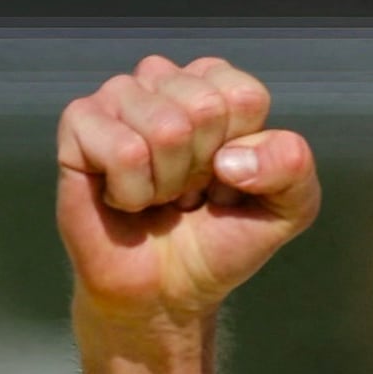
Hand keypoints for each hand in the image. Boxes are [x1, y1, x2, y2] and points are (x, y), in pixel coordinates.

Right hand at [57, 55, 320, 347]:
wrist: (165, 294)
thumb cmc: (218, 242)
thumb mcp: (288, 207)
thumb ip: (293, 165)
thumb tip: (231, 158)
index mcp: (214, 85)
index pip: (244, 96)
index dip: (242, 155)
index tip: (224, 182)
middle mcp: (164, 79)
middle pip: (205, 108)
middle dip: (200, 169)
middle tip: (186, 193)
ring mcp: (118, 96)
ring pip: (165, 128)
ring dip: (166, 184)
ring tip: (157, 195)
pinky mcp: (79, 124)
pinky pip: (123, 150)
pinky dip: (132, 191)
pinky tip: (124, 198)